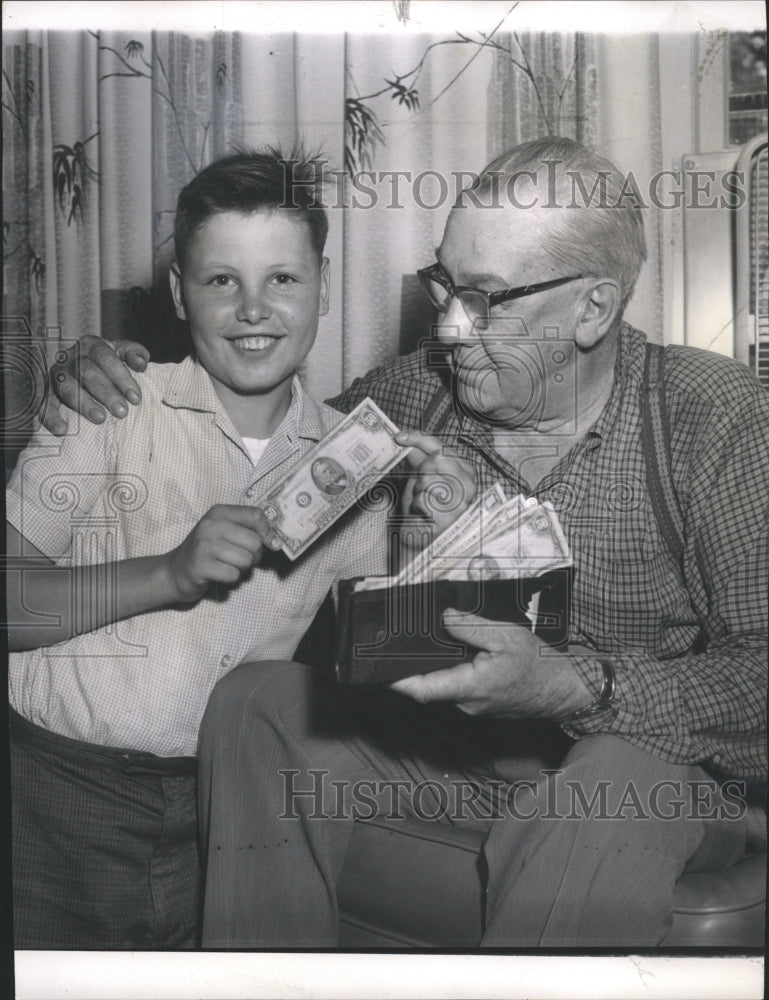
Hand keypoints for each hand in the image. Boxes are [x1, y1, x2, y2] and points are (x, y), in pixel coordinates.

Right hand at [42, 336, 149, 434]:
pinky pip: (45, 404)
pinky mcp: (46, 392)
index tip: (136, 398)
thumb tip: (141, 363)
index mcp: (91, 345)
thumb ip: (133, 353)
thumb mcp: (121, 353)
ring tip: (100, 419)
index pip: (106, 358)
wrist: (81, 368)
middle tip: (122, 412)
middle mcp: (71, 357)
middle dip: (106, 393)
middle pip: (88, 373)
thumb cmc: (107, 364)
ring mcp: (57, 375)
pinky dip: (51, 417)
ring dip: (84, 404)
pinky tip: (62, 430)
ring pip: (67, 387)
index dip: (121, 378)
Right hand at [162, 505, 282, 603]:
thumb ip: (250, 532)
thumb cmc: (207, 551)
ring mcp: (204, 545)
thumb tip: (276, 542)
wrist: (175, 571)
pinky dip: (231, 578)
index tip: (268, 543)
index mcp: (219, 512)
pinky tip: (219, 574)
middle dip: (254, 556)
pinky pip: (233, 575)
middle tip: (240, 558)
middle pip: (255, 542)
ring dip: (242, 568)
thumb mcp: (225, 532)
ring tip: (228, 565)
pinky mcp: (201, 565)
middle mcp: (211, 525)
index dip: (267, 531)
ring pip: (246, 560)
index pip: (256, 516)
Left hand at [390, 609, 591, 719]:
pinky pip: (459, 688)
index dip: (397, 682)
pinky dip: (454, 671)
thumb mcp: (505, 636)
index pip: (423, 690)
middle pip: (431, 686)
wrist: (564, 689)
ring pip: (446, 686)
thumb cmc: (539, 664)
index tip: (377, 672)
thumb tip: (445, 618)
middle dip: (416, 667)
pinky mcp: (482, 704)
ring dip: (437, 668)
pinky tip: (458, 653)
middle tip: (401, 643)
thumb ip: (471, 627)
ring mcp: (474, 707)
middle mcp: (467, 703)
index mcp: (470, 687)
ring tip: (433, 641)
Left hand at [395, 430, 476, 542]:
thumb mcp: (422, 476)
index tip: (399, 437)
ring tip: (424, 503)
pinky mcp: (451, 519)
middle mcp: (469, 485)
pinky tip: (425, 514)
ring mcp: (462, 502)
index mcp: (465, 470)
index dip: (417, 438)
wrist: (421, 537)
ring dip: (418, 492)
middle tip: (421, 487)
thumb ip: (419, 456)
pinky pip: (423, 500)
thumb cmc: (423, 506)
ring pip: (428, 480)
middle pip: (435, 460)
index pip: (440, 446)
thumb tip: (405, 436)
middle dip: (421, 472)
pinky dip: (417, 507)